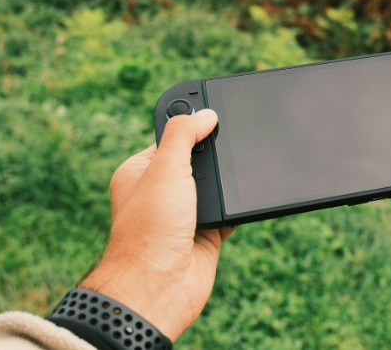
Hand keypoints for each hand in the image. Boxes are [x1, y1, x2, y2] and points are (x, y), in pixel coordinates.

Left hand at [79, 109, 235, 340]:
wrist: (158, 287)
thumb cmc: (150, 230)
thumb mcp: (164, 168)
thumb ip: (184, 135)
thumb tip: (205, 114)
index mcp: (140, 171)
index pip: (169, 136)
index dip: (189, 121)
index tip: (213, 103)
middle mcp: (161, 191)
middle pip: (196, 158)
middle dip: (214, 150)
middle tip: (235, 133)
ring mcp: (184, 213)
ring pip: (214, 184)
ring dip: (228, 179)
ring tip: (243, 165)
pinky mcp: (206, 233)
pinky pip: (229, 210)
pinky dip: (239, 204)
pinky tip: (250, 194)